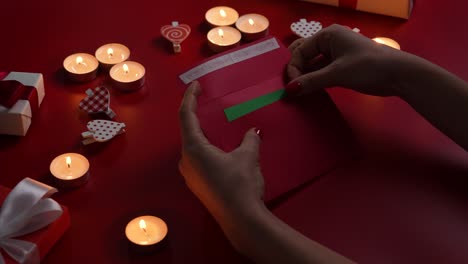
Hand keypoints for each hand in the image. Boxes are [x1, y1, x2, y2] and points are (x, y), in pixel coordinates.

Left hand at [178, 81, 263, 218]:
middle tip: (205, 101)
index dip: (190, 98)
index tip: (195, 85)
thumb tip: (253, 132)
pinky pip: (197, 159)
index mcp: (193, 148)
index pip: (186, 116)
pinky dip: (206, 148)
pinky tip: (219, 150)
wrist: (241, 219)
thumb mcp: (248, 157)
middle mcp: (186, 160)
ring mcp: (189, 175)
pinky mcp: (197, 185)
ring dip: (202, 134)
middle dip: (196, 115)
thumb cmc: (241, 184)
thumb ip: (249, 140)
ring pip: (193, 147)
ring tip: (215, 125)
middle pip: (188, 131)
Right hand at [286, 24, 404, 95]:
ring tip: (300, 92)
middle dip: (297, 70)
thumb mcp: (337, 74)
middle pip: (304, 54)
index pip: (300, 50)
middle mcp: (331, 41)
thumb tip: (289, 90)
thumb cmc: (368, 67)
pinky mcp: (343, 65)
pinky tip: (312, 91)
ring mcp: (337, 53)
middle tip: (293, 88)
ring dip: (306, 76)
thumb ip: (312, 81)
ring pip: (313, 64)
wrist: (399, 75)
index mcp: (328, 35)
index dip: (293, 68)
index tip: (292, 87)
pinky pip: (322, 70)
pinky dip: (316, 79)